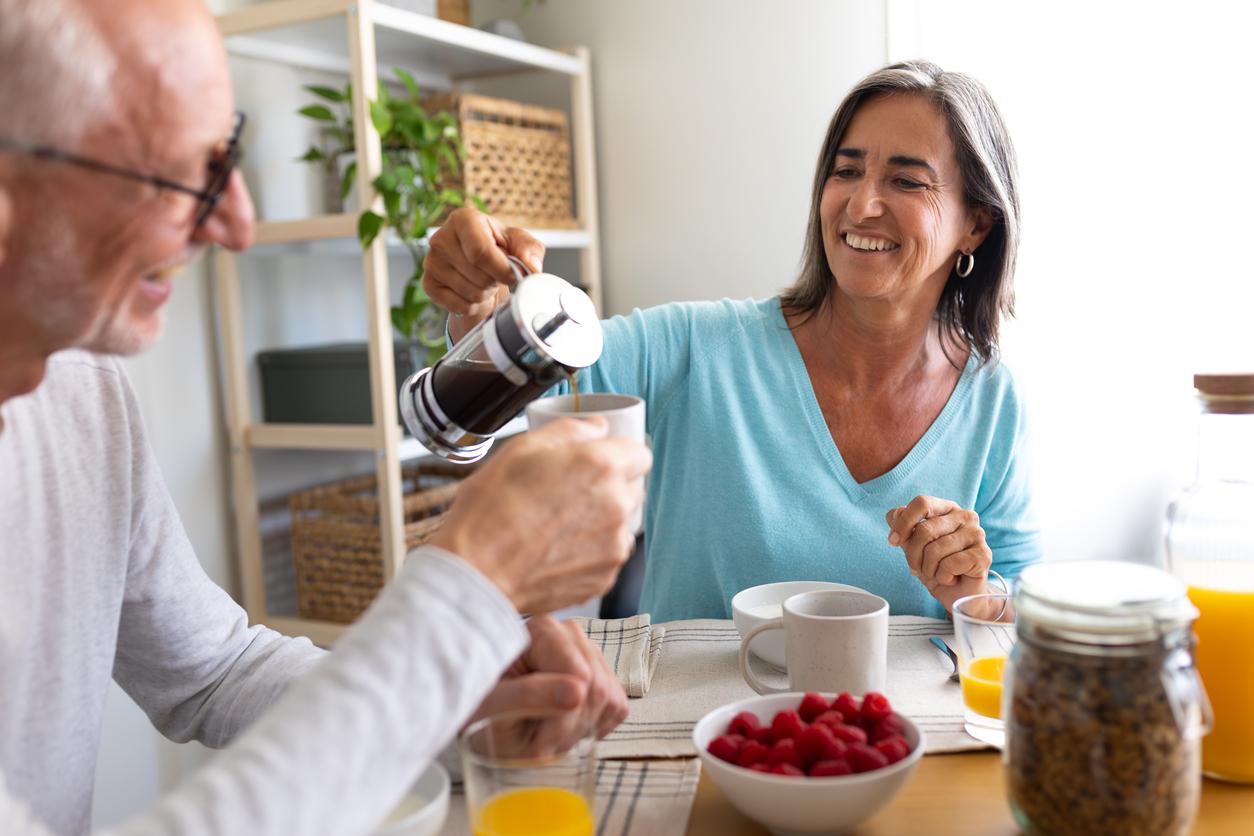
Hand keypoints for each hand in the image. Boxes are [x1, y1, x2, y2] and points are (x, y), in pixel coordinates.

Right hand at [423, 207, 544, 327]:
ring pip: (471, 293)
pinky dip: (472, 305)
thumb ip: (530, 250)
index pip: (480, 252)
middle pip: (478, 275)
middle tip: (496, 275)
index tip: (513, 277)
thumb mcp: (520, 243)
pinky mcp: (428, 284)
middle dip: (495, 282)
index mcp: (464, 219)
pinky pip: (459, 305)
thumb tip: (531, 266)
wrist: (479, 267)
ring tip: (484, 281)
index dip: (501, 270)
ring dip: (485, 293)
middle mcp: (441, 238)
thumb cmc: (499, 250)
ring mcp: (431, 262)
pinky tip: (472, 292)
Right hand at [429, 418, 651, 614]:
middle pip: (633, 488)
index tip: (600, 460)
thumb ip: (569, 430)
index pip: (640, 453)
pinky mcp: (605, 577)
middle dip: (611, 486)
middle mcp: (617, 506)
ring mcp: (614, 545)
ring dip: (602, 520)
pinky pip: (608, 555)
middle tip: (571, 492)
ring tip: (559, 524)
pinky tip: (557, 548)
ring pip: (622, 524)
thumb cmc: (491, 510)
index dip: (619, 454)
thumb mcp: (521, 449)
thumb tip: (597, 427)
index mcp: (601, 467)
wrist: (477, 572)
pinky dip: (591, 551)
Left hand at [466, 616, 627, 756]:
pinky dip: (594, 728)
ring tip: (545, 734)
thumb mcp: (493, 708)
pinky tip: (564, 728)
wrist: (484, 717)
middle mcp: (570, 633)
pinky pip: (617, 707)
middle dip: (569, 728)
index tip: (536, 742)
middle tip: (537, 743)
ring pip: (609, 699)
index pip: (578, 676)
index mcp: (542, 630)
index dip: (561, 718)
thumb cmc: (481, 709)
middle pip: (596, 688)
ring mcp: (590, 652)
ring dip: (578, 730)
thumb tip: (577, 692)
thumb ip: (530, 696)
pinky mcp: (604, 674)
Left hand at [885, 495, 993, 613]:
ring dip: (928, 569)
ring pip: (934, 550)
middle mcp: (966, 516)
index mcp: (948, 508)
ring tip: (936, 574)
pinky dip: (942, 577)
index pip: (922, 503)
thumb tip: (893, 515)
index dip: (903, 522)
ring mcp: (977, 534)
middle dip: (913, 555)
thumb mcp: (914, 546)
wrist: (959, 594)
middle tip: (916, 568)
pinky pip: (949, 565)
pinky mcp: (983, 555)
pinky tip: (951, 578)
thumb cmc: (937, 566)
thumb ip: (905, 527)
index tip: (892, 541)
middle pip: (924, 530)